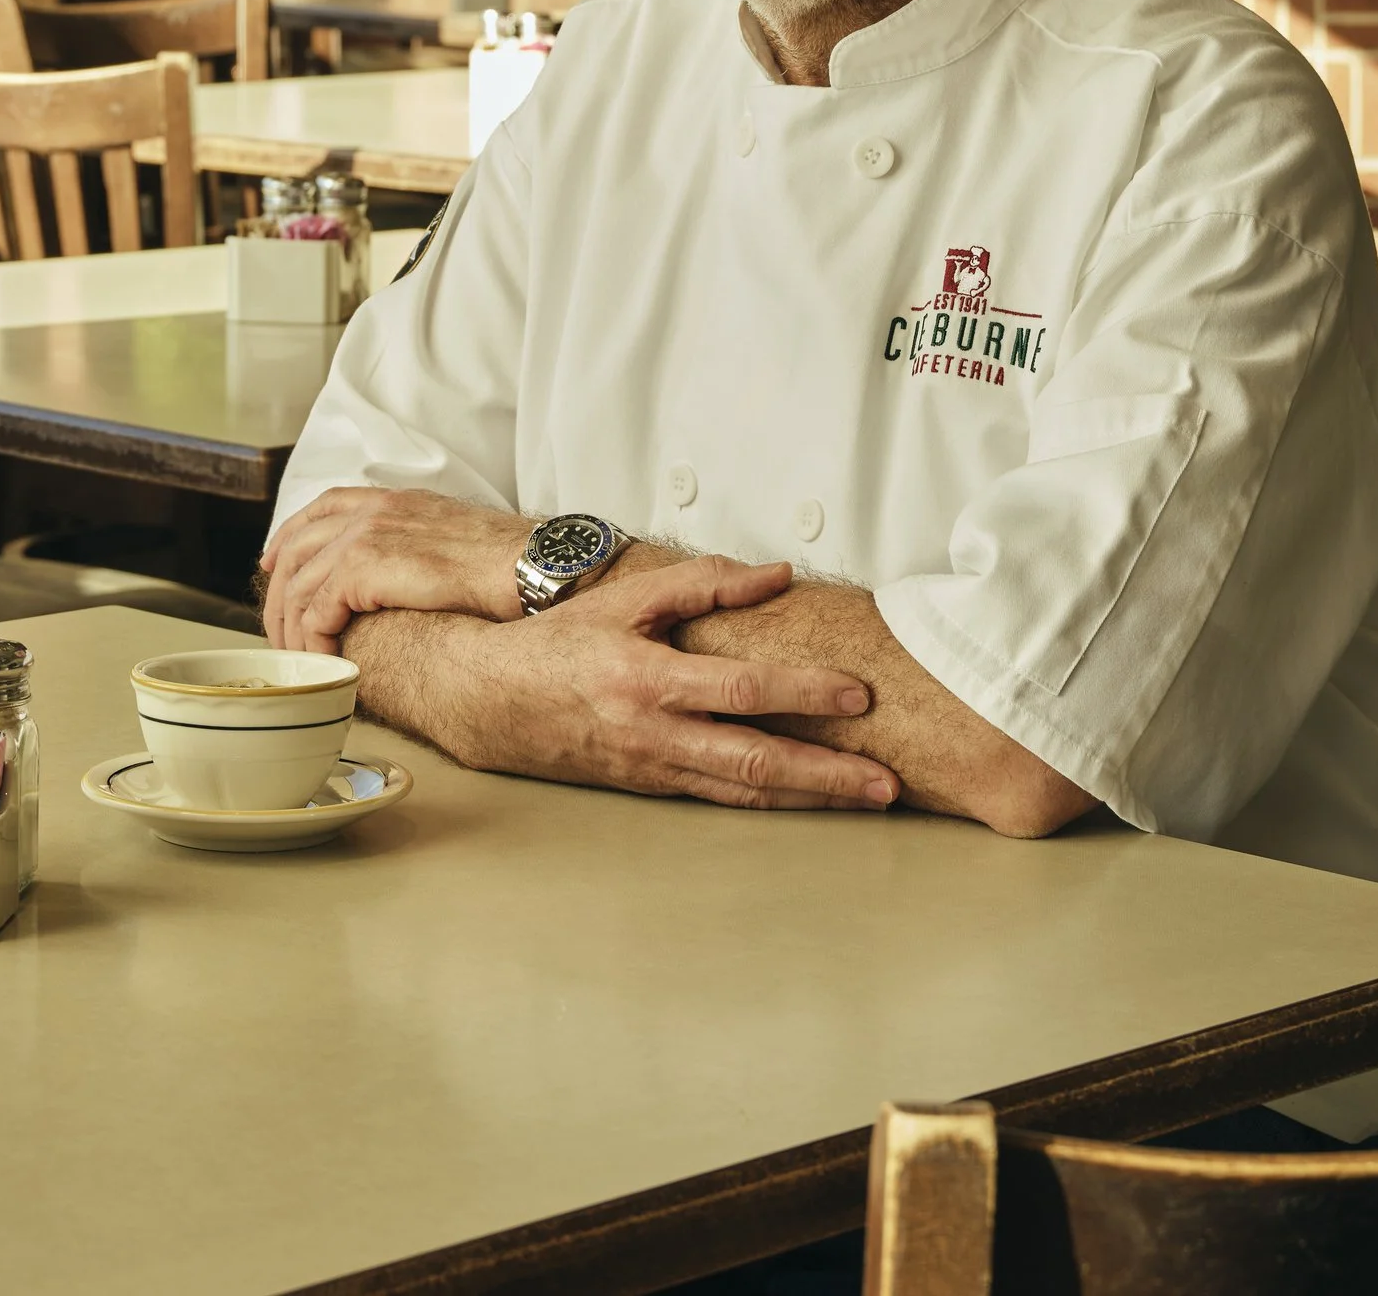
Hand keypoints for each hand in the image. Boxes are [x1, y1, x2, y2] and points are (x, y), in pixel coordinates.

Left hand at [262, 487, 530, 651]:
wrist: (532, 566)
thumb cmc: (507, 567)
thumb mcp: (453, 545)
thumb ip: (417, 550)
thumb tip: (399, 582)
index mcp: (395, 500)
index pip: (322, 506)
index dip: (290, 536)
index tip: (274, 566)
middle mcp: (374, 510)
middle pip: (298, 546)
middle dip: (279, 593)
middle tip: (280, 634)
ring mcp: (367, 534)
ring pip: (299, 583)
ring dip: (293, 627)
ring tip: (299, 660)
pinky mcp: (365, 565)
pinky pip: (316, 608)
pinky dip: (312, 639)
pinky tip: (322, 661)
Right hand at [432, 557, 897, 812]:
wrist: (493, 702)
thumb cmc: (561, 644)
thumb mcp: (624, 599)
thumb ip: (702, 584)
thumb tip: (774, 575)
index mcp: (647, 678)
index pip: (742, 690)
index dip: (803, 692)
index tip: (856, 695)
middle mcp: (654, 732)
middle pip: (755, 761)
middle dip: (827, 775)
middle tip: (885, 782)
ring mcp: (655, 768)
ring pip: (745, 792)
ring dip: (811, 799)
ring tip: (868, 800)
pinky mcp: (653, 788)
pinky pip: (722, 799)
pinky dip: (773, 802)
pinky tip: (808, 801)